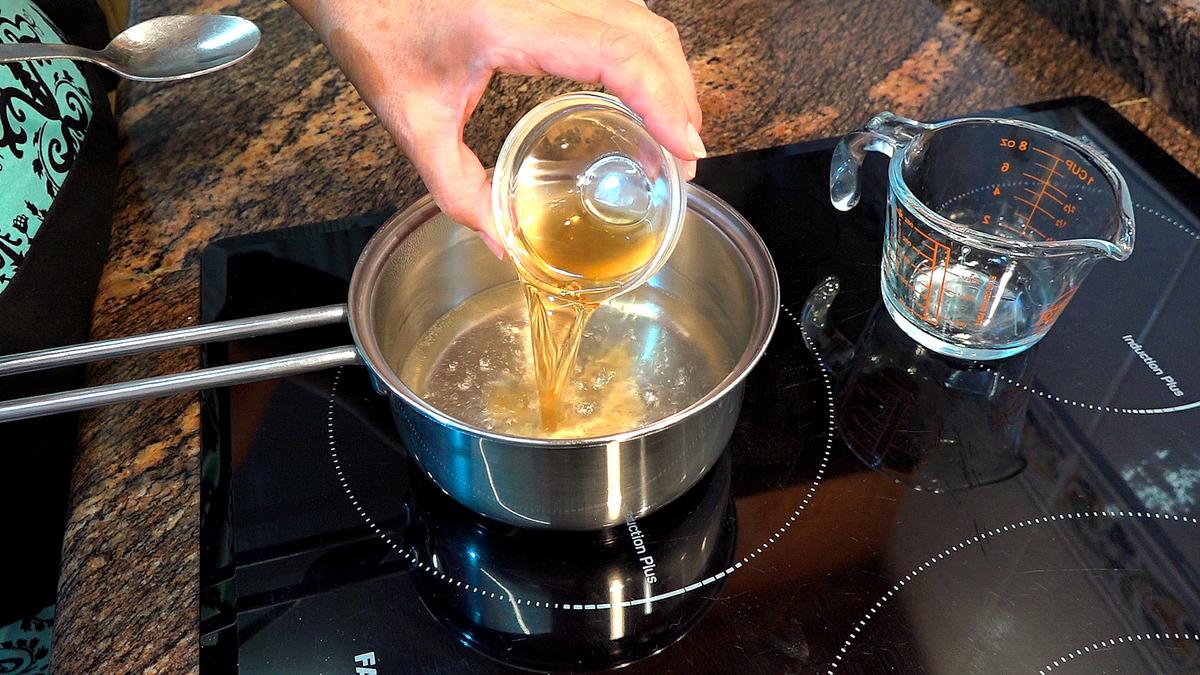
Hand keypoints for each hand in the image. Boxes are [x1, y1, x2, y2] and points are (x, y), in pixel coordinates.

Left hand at [288, 0, 704, 256]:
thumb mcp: (411, 121)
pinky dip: (645, 54)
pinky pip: (620, 12)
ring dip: (669, 73)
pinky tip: (642, 93)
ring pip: (642, 17)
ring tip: (674, 132)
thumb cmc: (373, 28)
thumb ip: (457, 188)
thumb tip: (502, 239)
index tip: (685, 150)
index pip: (617, 56)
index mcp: (511, 25)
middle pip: (646, 34)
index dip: (664, 103)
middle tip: (685, 159)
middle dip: (680, 96)